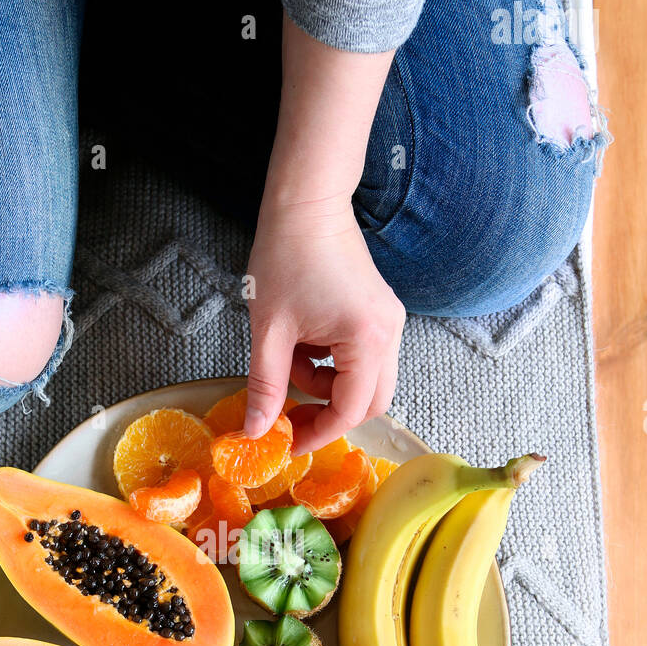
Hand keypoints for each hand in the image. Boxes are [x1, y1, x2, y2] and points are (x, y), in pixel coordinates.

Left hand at [245, 196, 404, 454]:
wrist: (307, 202)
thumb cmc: (286, 256)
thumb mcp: (269, 330)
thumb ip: (265, 386)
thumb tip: (257, 431)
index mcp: (367, 339)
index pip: (352, 409)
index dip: (319, 433)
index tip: (289, 443)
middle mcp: (389, 333)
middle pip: (370, 402)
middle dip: (329, 414)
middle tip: (290, 419)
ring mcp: (389, 322)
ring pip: (366, 381)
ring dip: (327, 387)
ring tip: (289, 363)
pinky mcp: (379, 313)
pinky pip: (362, 357)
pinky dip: (333, 365)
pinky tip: (304, 345)